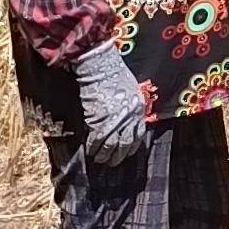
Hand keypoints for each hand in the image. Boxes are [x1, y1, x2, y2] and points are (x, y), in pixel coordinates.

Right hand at [72, 44, 149, 162]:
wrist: (99, 66)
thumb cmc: (112, 74)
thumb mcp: (128, 90)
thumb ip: (128, 105)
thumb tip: (123, 117)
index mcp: (138, 109)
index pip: (138, 133)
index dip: (131, 145)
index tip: (127, 152)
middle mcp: (130, 117)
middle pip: (126, 143)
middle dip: (119, 155)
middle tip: (112, 162)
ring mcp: (115, 120)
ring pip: (112, 145)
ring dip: (105, 155)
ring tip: (100, 159)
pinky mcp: (100, 120)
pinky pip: (98, 140)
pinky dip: (93, 147)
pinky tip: (90, 150)